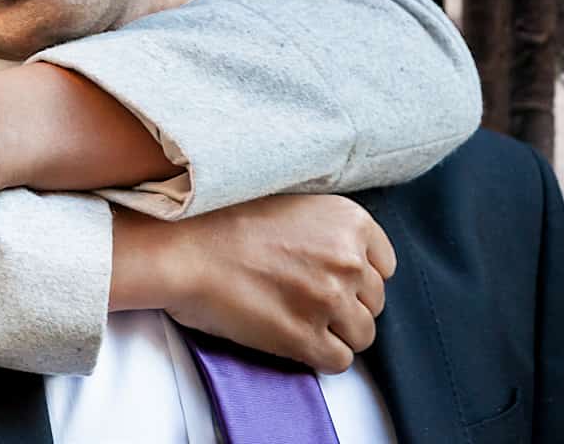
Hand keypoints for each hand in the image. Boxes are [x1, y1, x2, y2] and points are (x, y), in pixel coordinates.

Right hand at [112, 194, 395, 373]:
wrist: (179, 248)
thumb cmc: (219, 222)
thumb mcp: (286, 202)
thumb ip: (324, 227)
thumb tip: (343, 255)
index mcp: (347, 220)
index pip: (384, 265)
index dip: (356, 275)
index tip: (330, 277)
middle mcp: (347, 259)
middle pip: (374, 301)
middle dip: (345, 304)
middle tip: (305, 299)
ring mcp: (328, 300)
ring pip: (362, 334)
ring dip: (335, 332)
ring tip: (297, 320)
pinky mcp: (305, 337)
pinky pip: (339, 361)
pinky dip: (318, 355)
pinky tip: (290, 338)